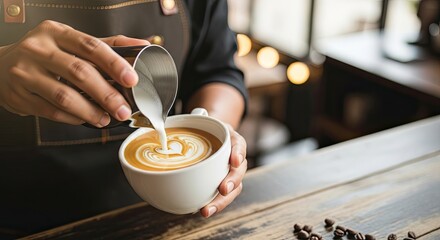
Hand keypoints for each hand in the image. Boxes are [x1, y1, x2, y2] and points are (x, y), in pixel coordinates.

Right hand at [0, 20, 148, 126]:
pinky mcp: (19, 95)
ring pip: (64, 96)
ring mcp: (25, 72)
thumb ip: (106, 45)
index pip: (90, 45)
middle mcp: (38, 49)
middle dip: (106, 94)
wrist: (2, 66)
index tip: (131, 79)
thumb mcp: (71, 42)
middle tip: (123, 109)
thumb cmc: (46, 53)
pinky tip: (85, 119)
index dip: (114, 63)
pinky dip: (72, 118)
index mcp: (56, 32)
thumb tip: (141, 45)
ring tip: (106, 118)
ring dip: (90, 111)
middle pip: (79, 73)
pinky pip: (51, 111)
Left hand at [200, 124, 246, 217]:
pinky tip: (202, 210)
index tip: (235, 160)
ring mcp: (230, 173)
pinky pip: (222, 196)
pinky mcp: (223, 184)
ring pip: (233, 189)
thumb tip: (193, 114)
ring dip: (221, 202)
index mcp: (233, 140)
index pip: (239, 144)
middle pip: (239, 172)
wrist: (213, 135)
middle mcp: (235, 158)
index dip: (238, 153)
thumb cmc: (209, 128)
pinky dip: (214, 204)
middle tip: (223, 189)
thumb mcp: (206, 118)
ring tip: (206, 210)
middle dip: (231, 182)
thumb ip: (199, 116)